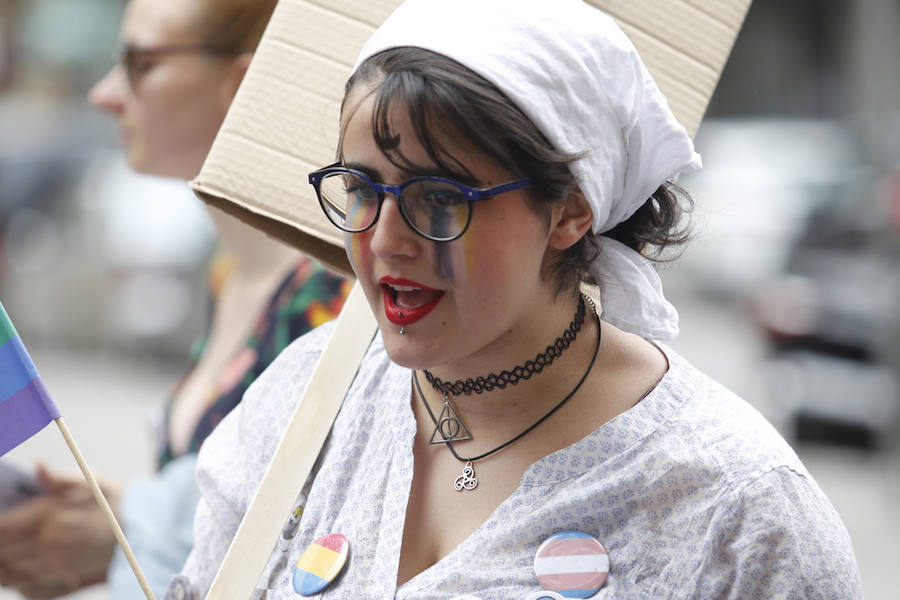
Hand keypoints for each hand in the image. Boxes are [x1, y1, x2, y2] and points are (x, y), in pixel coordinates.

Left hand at [0, 465, 121, 598]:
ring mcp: (55, 566)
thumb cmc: (121, 503)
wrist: (150, 530)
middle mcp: (47, 544)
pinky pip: (28, 587)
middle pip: (1, 553)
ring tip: (6, 554)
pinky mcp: (65, 580)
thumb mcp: (91, 480)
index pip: (1, 528)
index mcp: (49, 516)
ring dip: (4, 564)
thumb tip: (37, 466)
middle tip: (2, 537)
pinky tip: (21, 569)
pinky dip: (19, 580)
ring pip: (11, 572)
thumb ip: (58, 477)